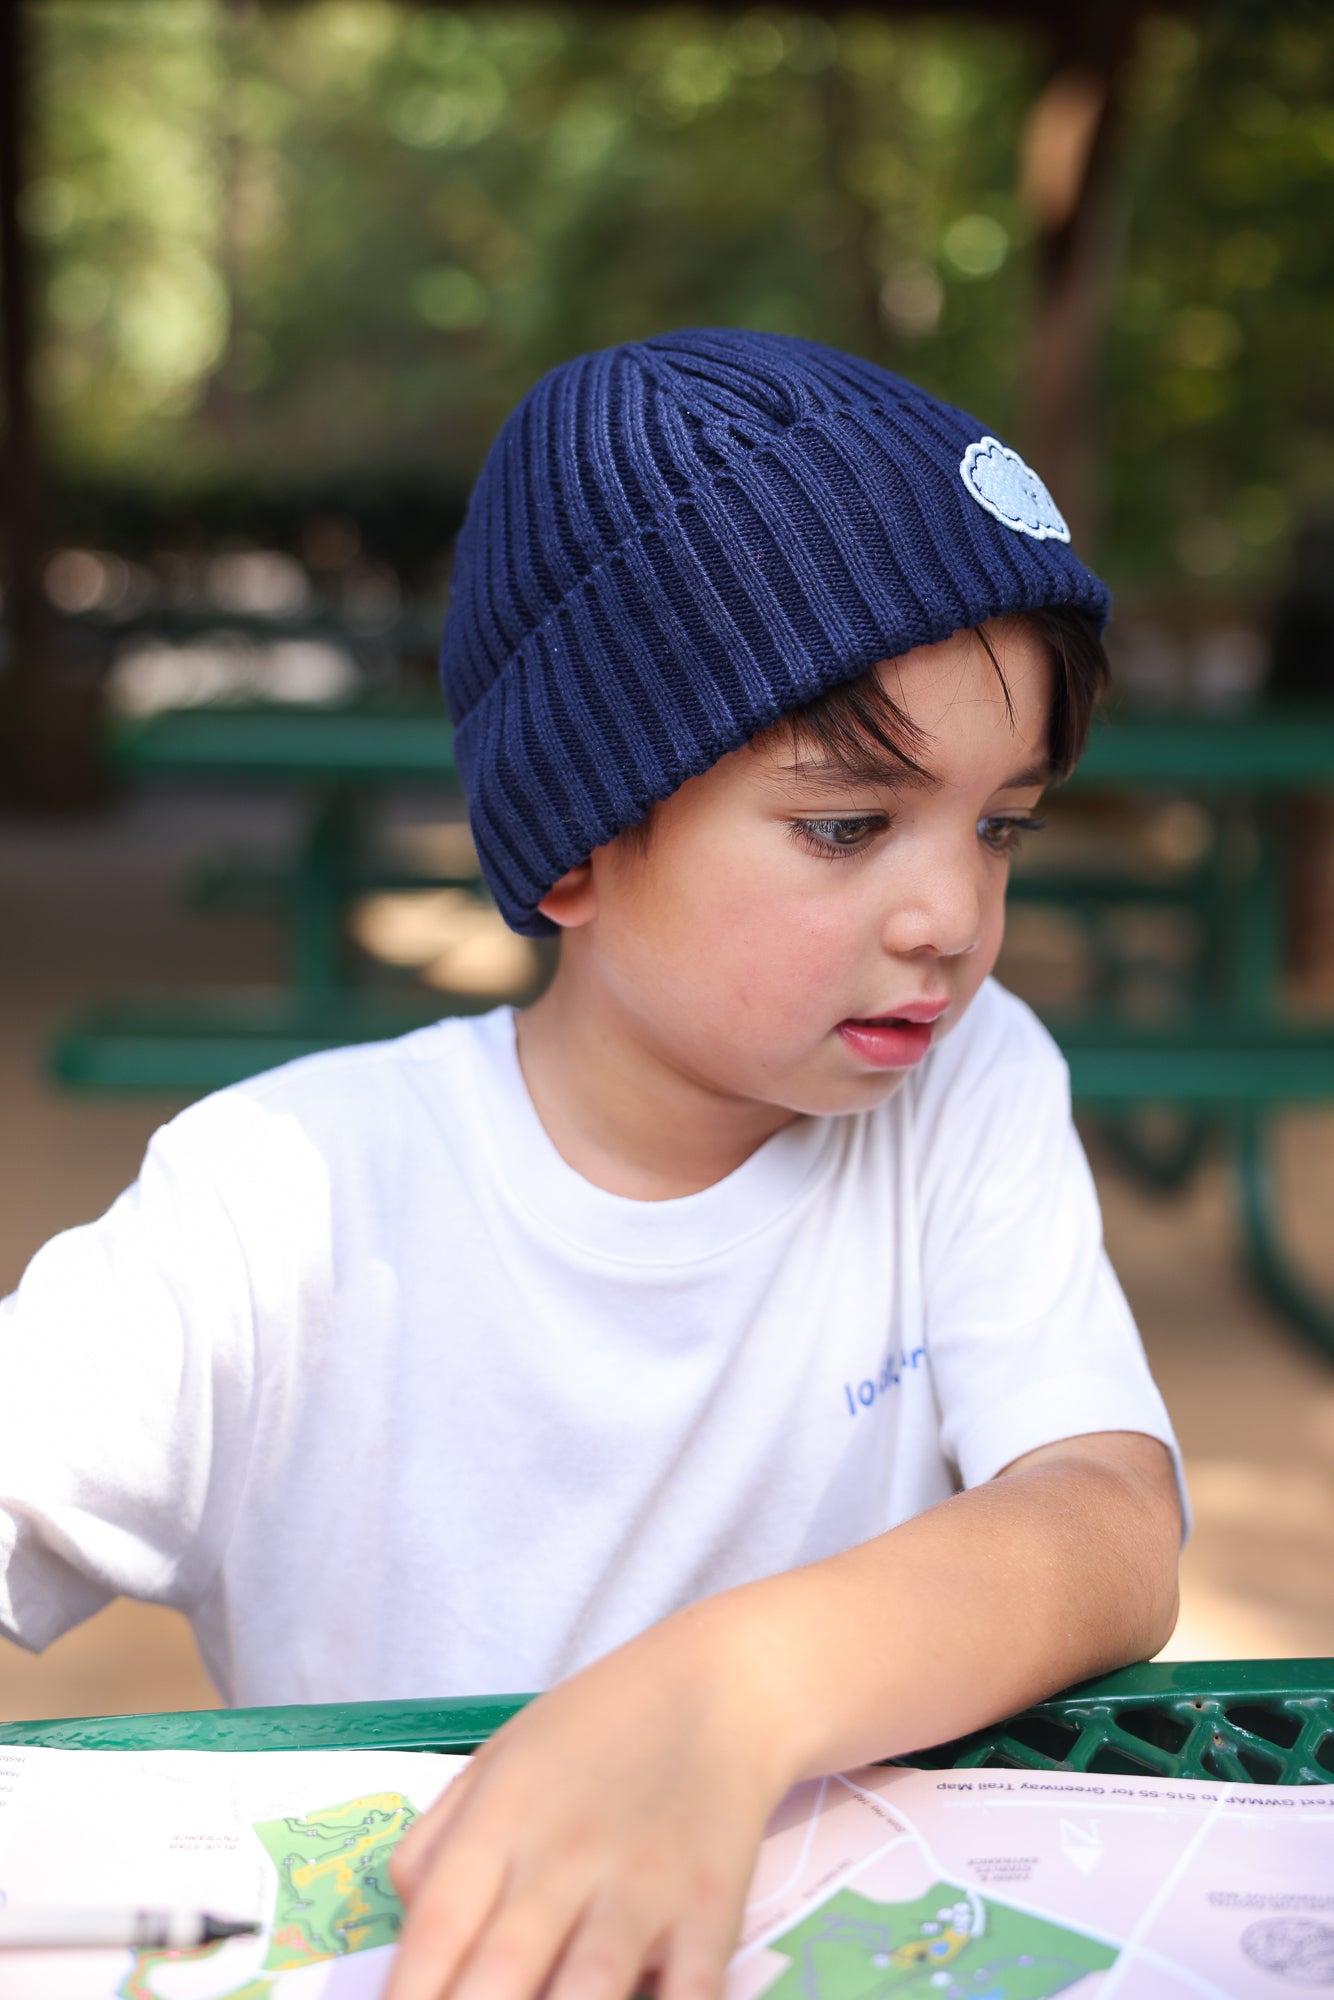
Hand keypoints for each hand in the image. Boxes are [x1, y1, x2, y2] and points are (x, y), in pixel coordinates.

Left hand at [384, 1606, 790, 1999]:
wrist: (719, 1688)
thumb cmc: (596, 1729)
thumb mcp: (496, 1759)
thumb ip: (437, 1843)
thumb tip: (407, 1927)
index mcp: (502, 1820)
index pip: (435, 1929)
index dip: (406, 1998)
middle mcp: (565, 1857)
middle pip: (501, 1976)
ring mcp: (643, 1887)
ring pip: (590, 1994)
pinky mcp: (714, 1909)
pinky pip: (689, 1995)